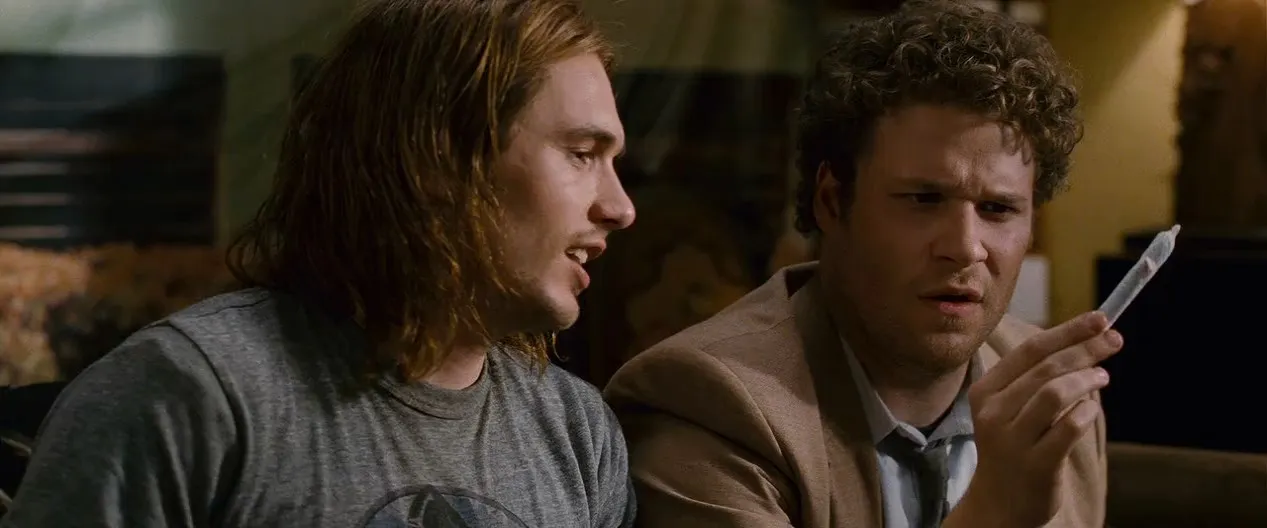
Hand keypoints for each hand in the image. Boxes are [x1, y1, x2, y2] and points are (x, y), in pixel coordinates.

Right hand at [948, 311, 1121, 527]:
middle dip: (1085, 349)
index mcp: (985, 391)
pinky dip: (1085, 414)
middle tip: (1114, 340)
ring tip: (1103, 377)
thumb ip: (1037, 378)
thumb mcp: (1010, 409)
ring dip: (1086, 380)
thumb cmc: (1014, 446)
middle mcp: (993, 413)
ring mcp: (1012, 440)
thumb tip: (1088, 340)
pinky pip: (1068, 428)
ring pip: (1055, 394)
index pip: (1029, 350)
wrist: (999, 503)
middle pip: (1046, 368)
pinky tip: (1090, 411)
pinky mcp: (1035, 465)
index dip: (1067, 331)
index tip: (1100, 319)